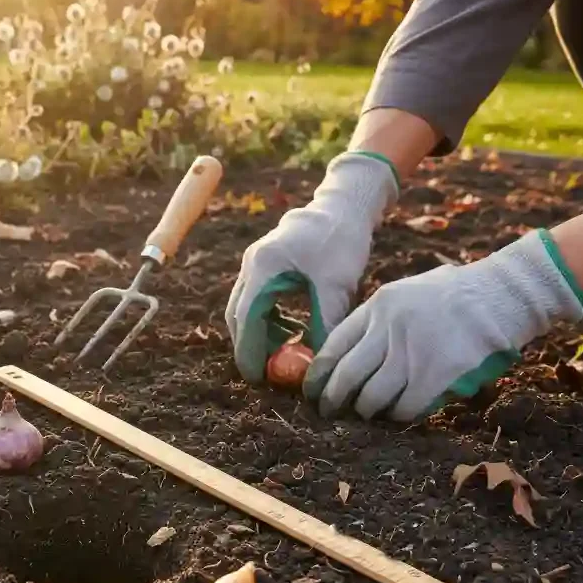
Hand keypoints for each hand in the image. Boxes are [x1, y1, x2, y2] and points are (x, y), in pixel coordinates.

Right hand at [225, 152, 397, 381]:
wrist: (343, 205)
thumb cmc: (341, 239)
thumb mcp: (337, 284)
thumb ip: (325, 323)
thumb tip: (319, 362)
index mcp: (263, 266)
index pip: (246, 318)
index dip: (248, 351)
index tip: (256, 377)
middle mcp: (252, 264)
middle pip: (238, 315)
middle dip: (250, 346)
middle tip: (269, 373)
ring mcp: (255, 262)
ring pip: (246, 308)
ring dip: (260, 333)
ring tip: (285, 353)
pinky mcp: (265, 263)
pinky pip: (257, 299)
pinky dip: (268, 319)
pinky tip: (292, 330)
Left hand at [304, 230, 582, 420]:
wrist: (500, 295)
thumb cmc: (453, 294)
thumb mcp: (404, 292)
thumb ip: (376, 319)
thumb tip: (346, 352)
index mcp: (377, 307)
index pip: (332, 345)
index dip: (318, 374)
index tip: (311, 390)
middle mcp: (388, 330)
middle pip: (346, 376)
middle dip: (332, 399)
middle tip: (328, 412)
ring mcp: (412, 354)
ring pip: (372, 397)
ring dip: (365, 411)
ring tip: (366, 413)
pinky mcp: (436, 376)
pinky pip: (405, 407)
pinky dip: (397, 416)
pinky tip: (398, 415)